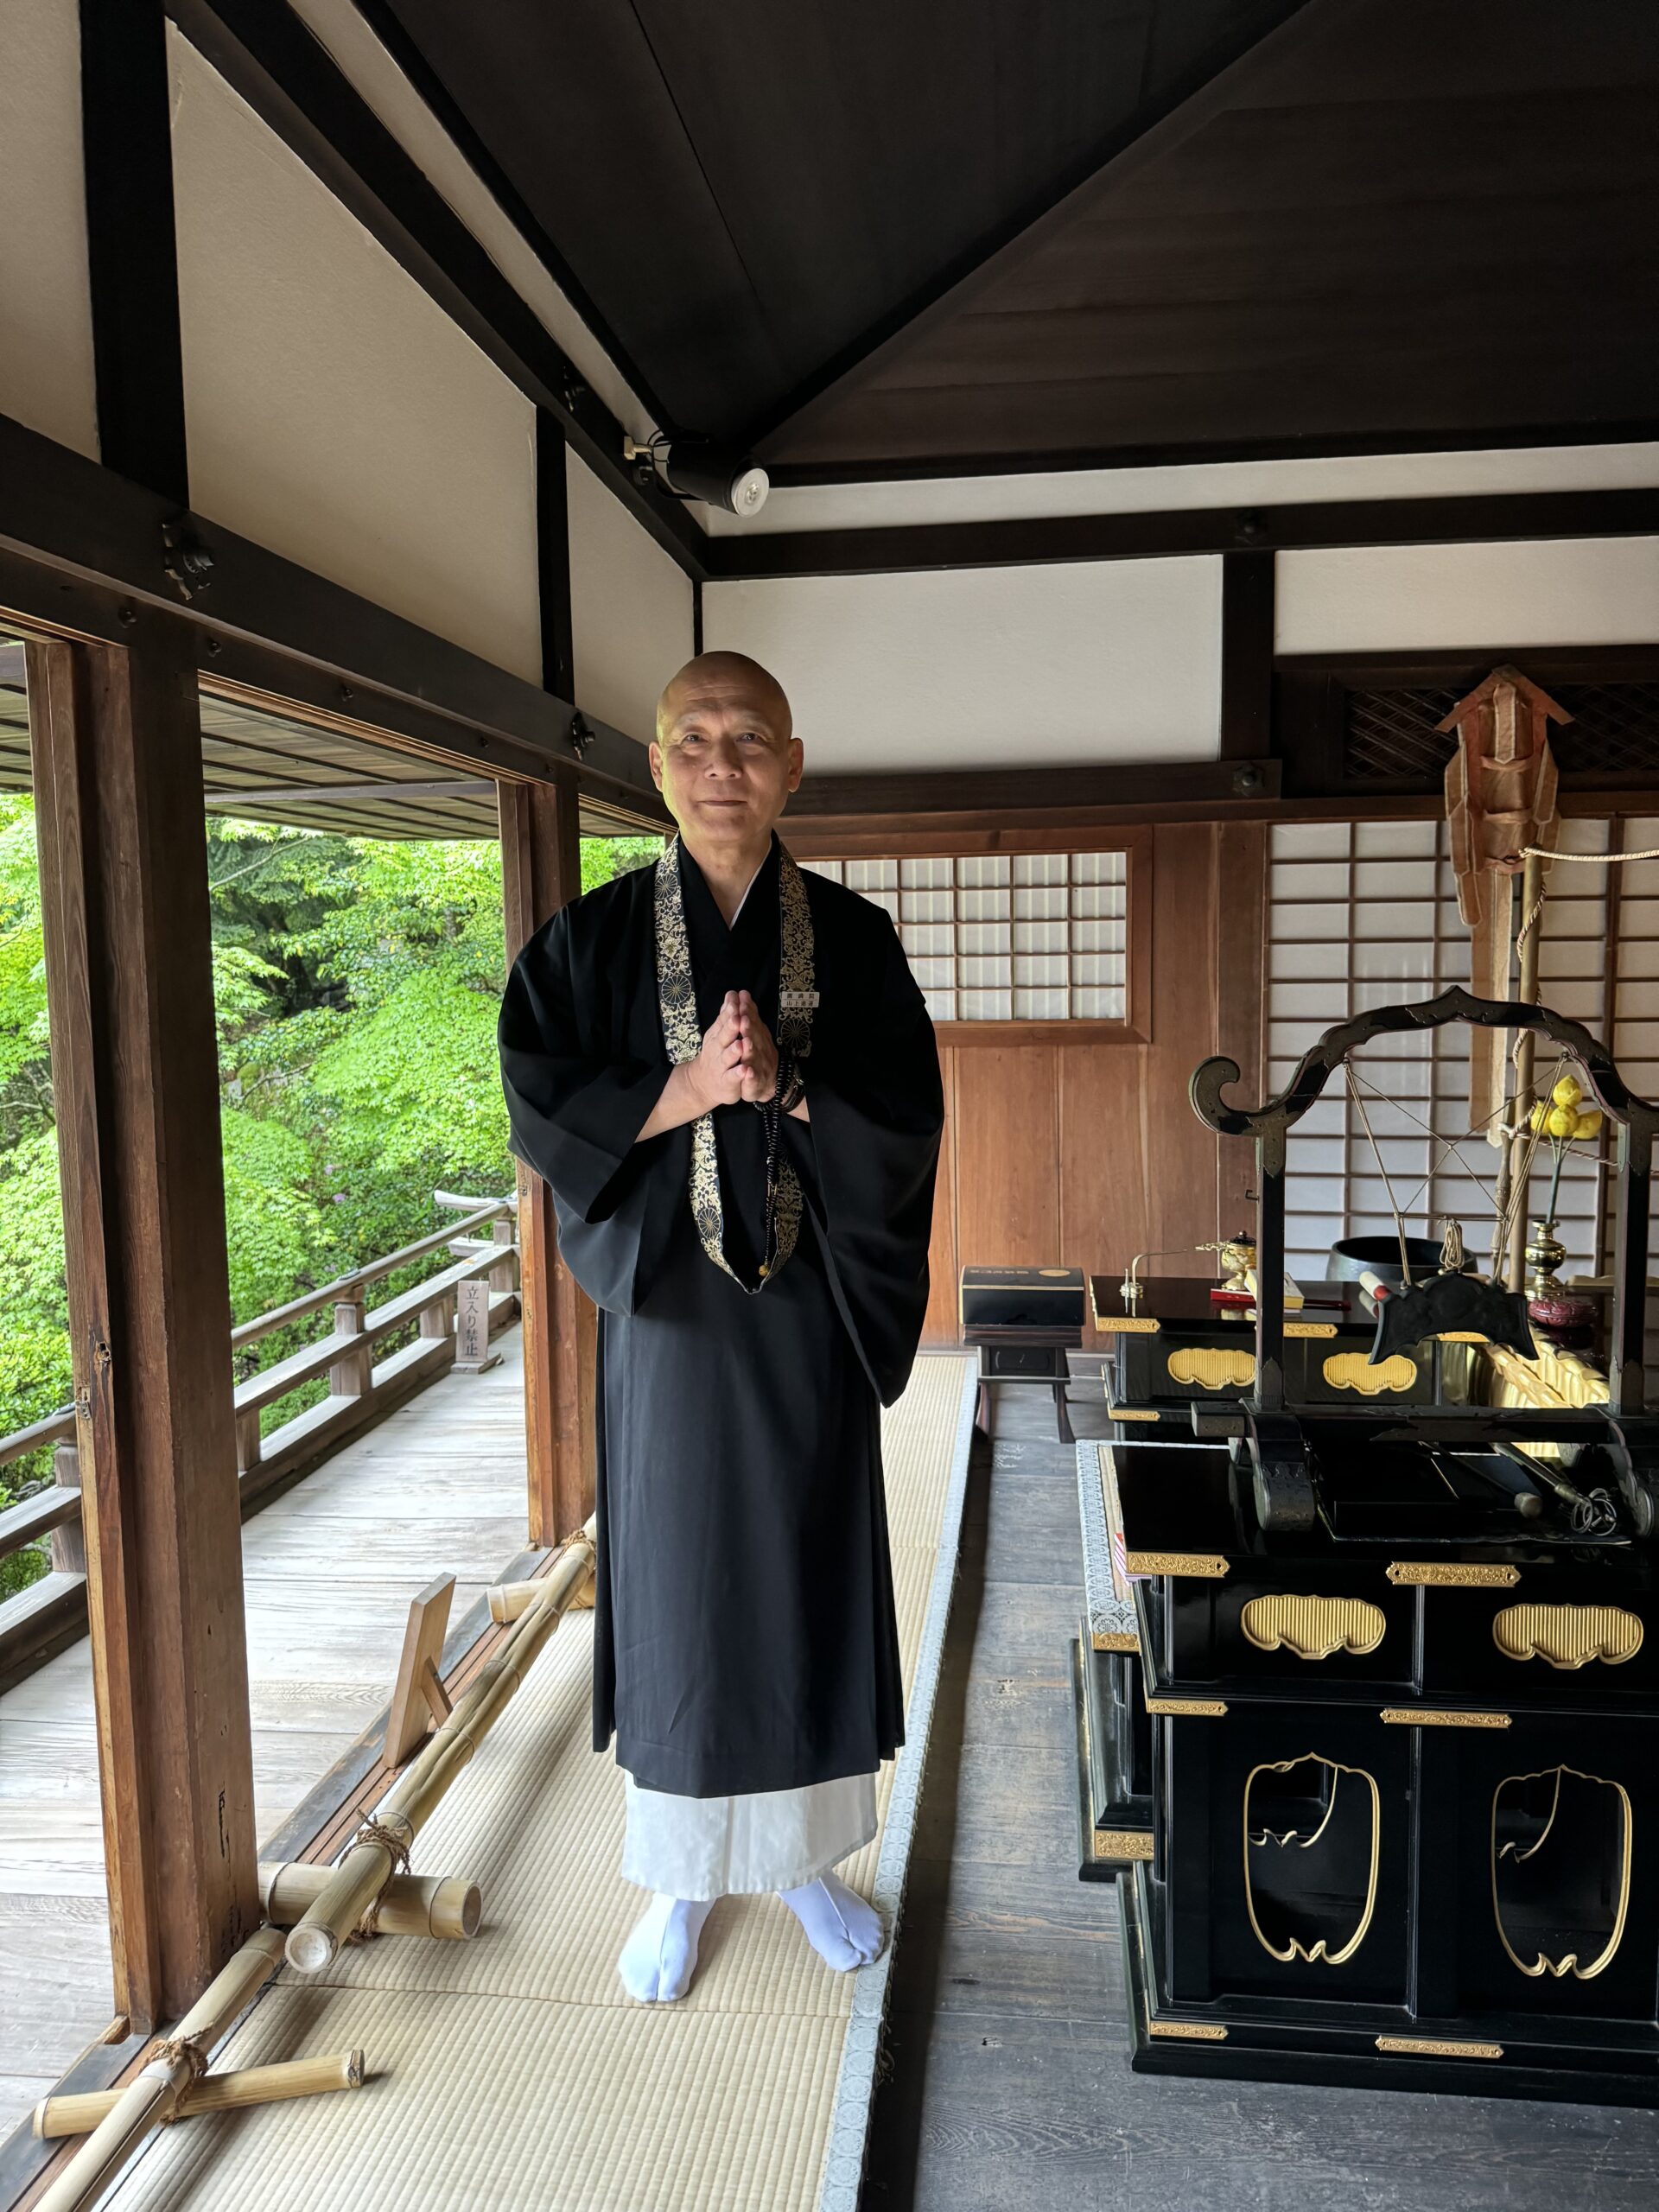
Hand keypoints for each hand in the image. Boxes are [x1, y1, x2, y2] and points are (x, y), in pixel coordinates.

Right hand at [684, 991, 746, 1112]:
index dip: (730, 1010)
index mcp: (717, 1035)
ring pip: (728, 1057)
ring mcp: (721, 1065)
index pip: (723, 1020)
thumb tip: (732, 994)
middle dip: (730, 1027)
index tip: (735, 998)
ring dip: (734, 1051)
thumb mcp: (718, 1032)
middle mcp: (717, 1049)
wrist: (701, 1082)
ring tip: (740, 1044)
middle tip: (737, 1017)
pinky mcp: (726, 1081)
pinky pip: (732, 1077)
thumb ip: (726, 1015)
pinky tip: (744, 1070)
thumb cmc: (715, 1053)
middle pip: (724, 1036)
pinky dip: (738, 1074)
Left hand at [734, 990, 779, 1103]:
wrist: (768, 1083)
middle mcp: (760, 1049)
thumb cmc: (757, 1054)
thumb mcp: (755, 1033)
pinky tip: (747, 1072)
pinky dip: (750, 1077)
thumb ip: (749, 1015)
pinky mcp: (755, 1083)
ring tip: (744, 1042)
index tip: (742, 997)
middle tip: (742, 1017)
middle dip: (749, 1027)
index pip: (753, 1020)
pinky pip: (753, 1080)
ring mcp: (759, 1066)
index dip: (748, 1009)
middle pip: (754, 1037)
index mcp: (758, 1036)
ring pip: (753, 1058)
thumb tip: (742, 993)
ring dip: (750, 1050)